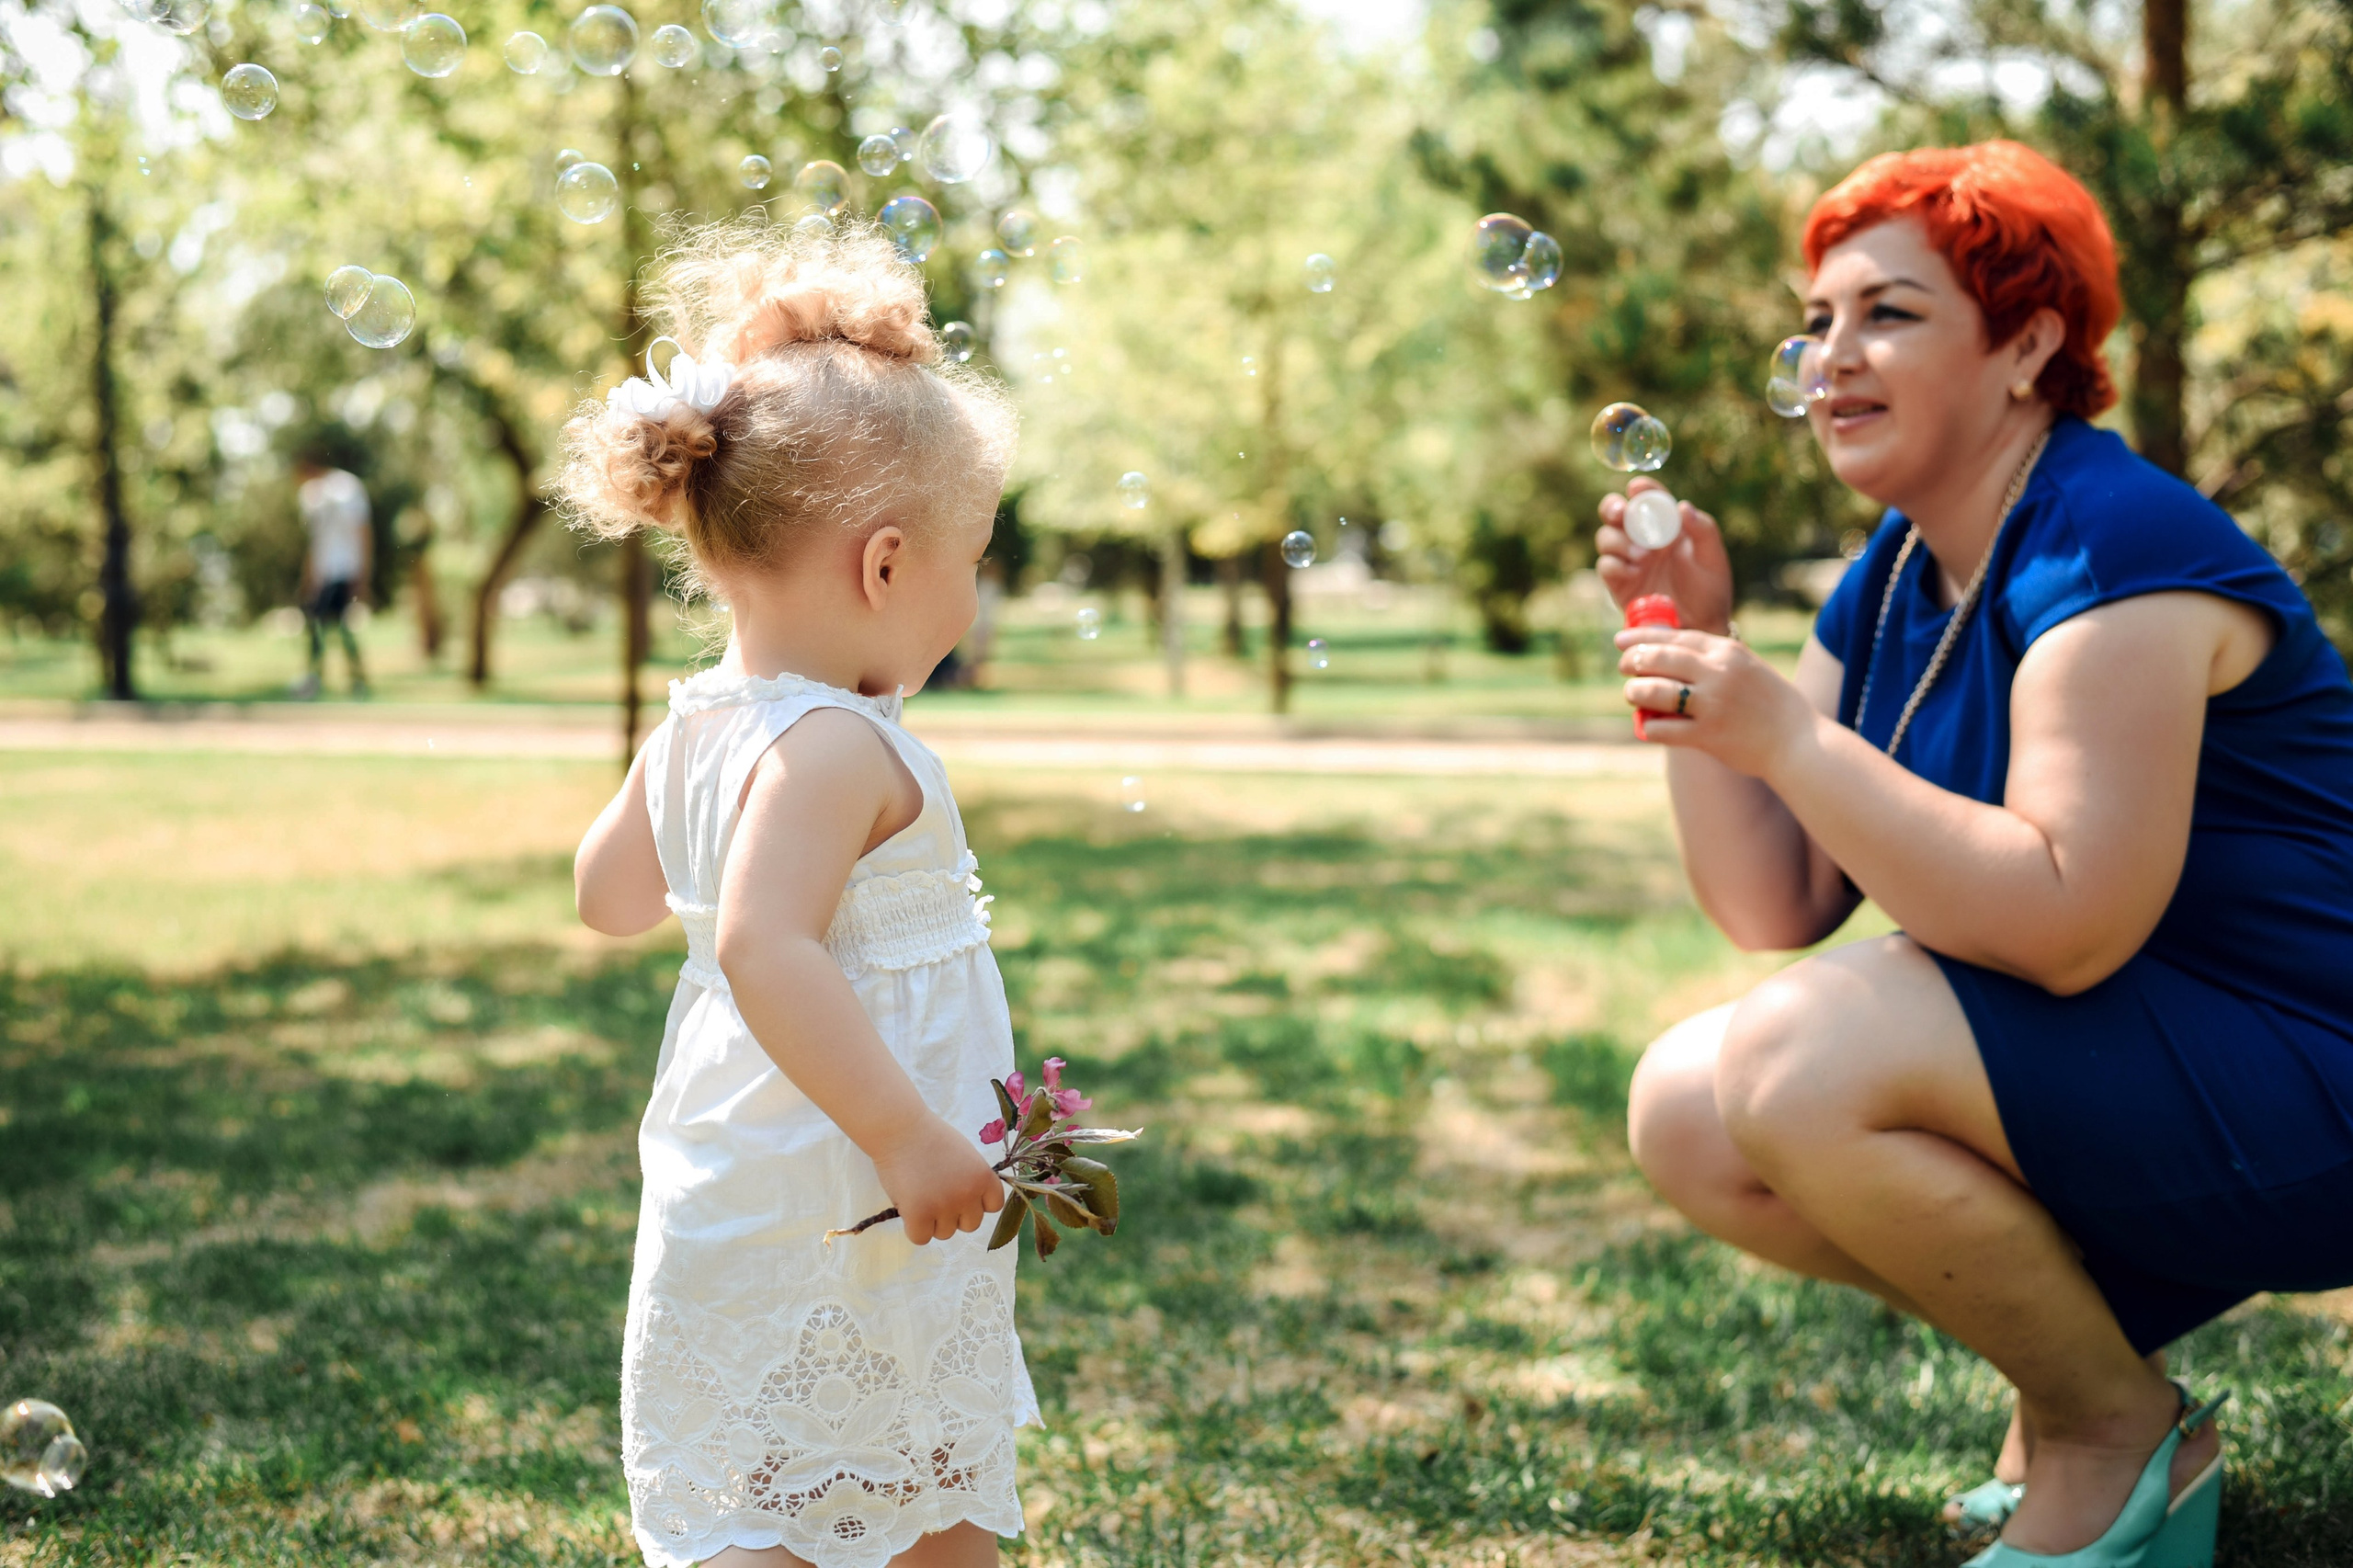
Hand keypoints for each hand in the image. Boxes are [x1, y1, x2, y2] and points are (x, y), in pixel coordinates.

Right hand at [869, 1115, 1005, 1244]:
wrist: (900, 1129)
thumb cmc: (930, 1137)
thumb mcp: (965, 1155)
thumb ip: (971, 1180)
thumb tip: (967, 1206)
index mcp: (983, 1177)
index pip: (993, 1206)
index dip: (977, 1202)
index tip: (962, 1194)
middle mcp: (969, 1195)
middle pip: (970, 1224)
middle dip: (955, 1215)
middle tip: (937, 1196)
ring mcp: (944, 1207)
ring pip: (945, 1233)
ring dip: (933, 1221)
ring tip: (919, 1196)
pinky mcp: (919, 1215)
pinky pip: (921, 1238)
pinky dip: (915, 1228)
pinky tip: (909, 1208)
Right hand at [1596, 479, 1734, 634]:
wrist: (1699, 627)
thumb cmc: (1710, 590)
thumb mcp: (1713, 558)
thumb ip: (1703, 530)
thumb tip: (1682, 506)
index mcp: (1667, 526)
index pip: (1648, 499)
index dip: (1640, 489)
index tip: (1637, 488)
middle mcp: (1643, 539)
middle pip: (1615, 513)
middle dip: (1612, 507)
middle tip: (1620, 513)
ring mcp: (1628, 560)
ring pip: (1606, 537)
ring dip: (1619, 541)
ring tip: (1642, 556)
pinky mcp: (1618, 582)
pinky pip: (1606, 566)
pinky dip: (1615, 564)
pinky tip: (1633, 572)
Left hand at [1617, 624, 1819, 777]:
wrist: (1799, 742)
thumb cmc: (1770, 704)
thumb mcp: (1747, 667)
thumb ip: (1714, 659)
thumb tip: (1670, 653)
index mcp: (1727, 652)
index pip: (1675, 637)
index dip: (1641, 637)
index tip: (1620, 640)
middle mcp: (1718, 673)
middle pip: (1658, 659)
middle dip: (1632, 661)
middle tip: (1624, 667)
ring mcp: (1712, 704)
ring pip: (1654, 692)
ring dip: (1635, 692)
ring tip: (1632, 695)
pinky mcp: (1707, 735)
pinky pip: (1662, 729)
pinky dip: (1649, 727)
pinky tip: (1648, 726)